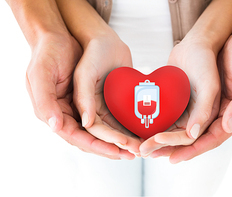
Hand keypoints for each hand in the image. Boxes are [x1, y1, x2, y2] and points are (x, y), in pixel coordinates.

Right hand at [26, 33, 133, 159]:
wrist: (64, 35)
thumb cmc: (49, 52)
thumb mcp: (43, 73)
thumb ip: (51, 100)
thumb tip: (66, 126)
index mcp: (55, 112)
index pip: (77, 137)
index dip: (97, 146)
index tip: (116, 151)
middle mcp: (71, 114)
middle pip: (93, 138)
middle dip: (112, 147)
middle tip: (133, 154)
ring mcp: (85, 107)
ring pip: (103, 130)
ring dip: (120, 140)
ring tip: (138, 147)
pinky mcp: (96, 99)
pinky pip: (110, 117)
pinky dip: (121, 126)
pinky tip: (136, 130)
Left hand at [152, 33, 231, 162]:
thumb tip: (226, 128)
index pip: (212, 139)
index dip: (193, 150)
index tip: (173, 158)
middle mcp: (218, 114)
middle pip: (194, 137)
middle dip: (173, 147)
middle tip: (151, 153)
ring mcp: (205, 105)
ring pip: (184, 127)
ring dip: (166, 137)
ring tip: (146, 145)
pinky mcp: (195, 96)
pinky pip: (180, 112)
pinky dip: (166, 120)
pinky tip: (151, 124)